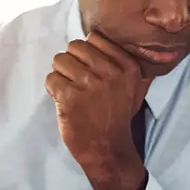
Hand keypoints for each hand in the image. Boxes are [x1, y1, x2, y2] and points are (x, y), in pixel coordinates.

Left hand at [45, 31, 150, 189]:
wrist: (108, 150)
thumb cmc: (118, 118)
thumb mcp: (137, 89)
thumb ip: (135, 66)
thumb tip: (138, 43)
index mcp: (127, 66)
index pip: (94, 38)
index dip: (86, 54)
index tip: (90, 70)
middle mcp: (110, 73)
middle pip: (74, 46)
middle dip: (71, 63)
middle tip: (76, 82)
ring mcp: (89, 85)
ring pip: (60, 60)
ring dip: (61, 75)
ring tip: (70, 91)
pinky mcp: (70, 98)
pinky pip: (51, 78)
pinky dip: (53, 89)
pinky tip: (63, 101)